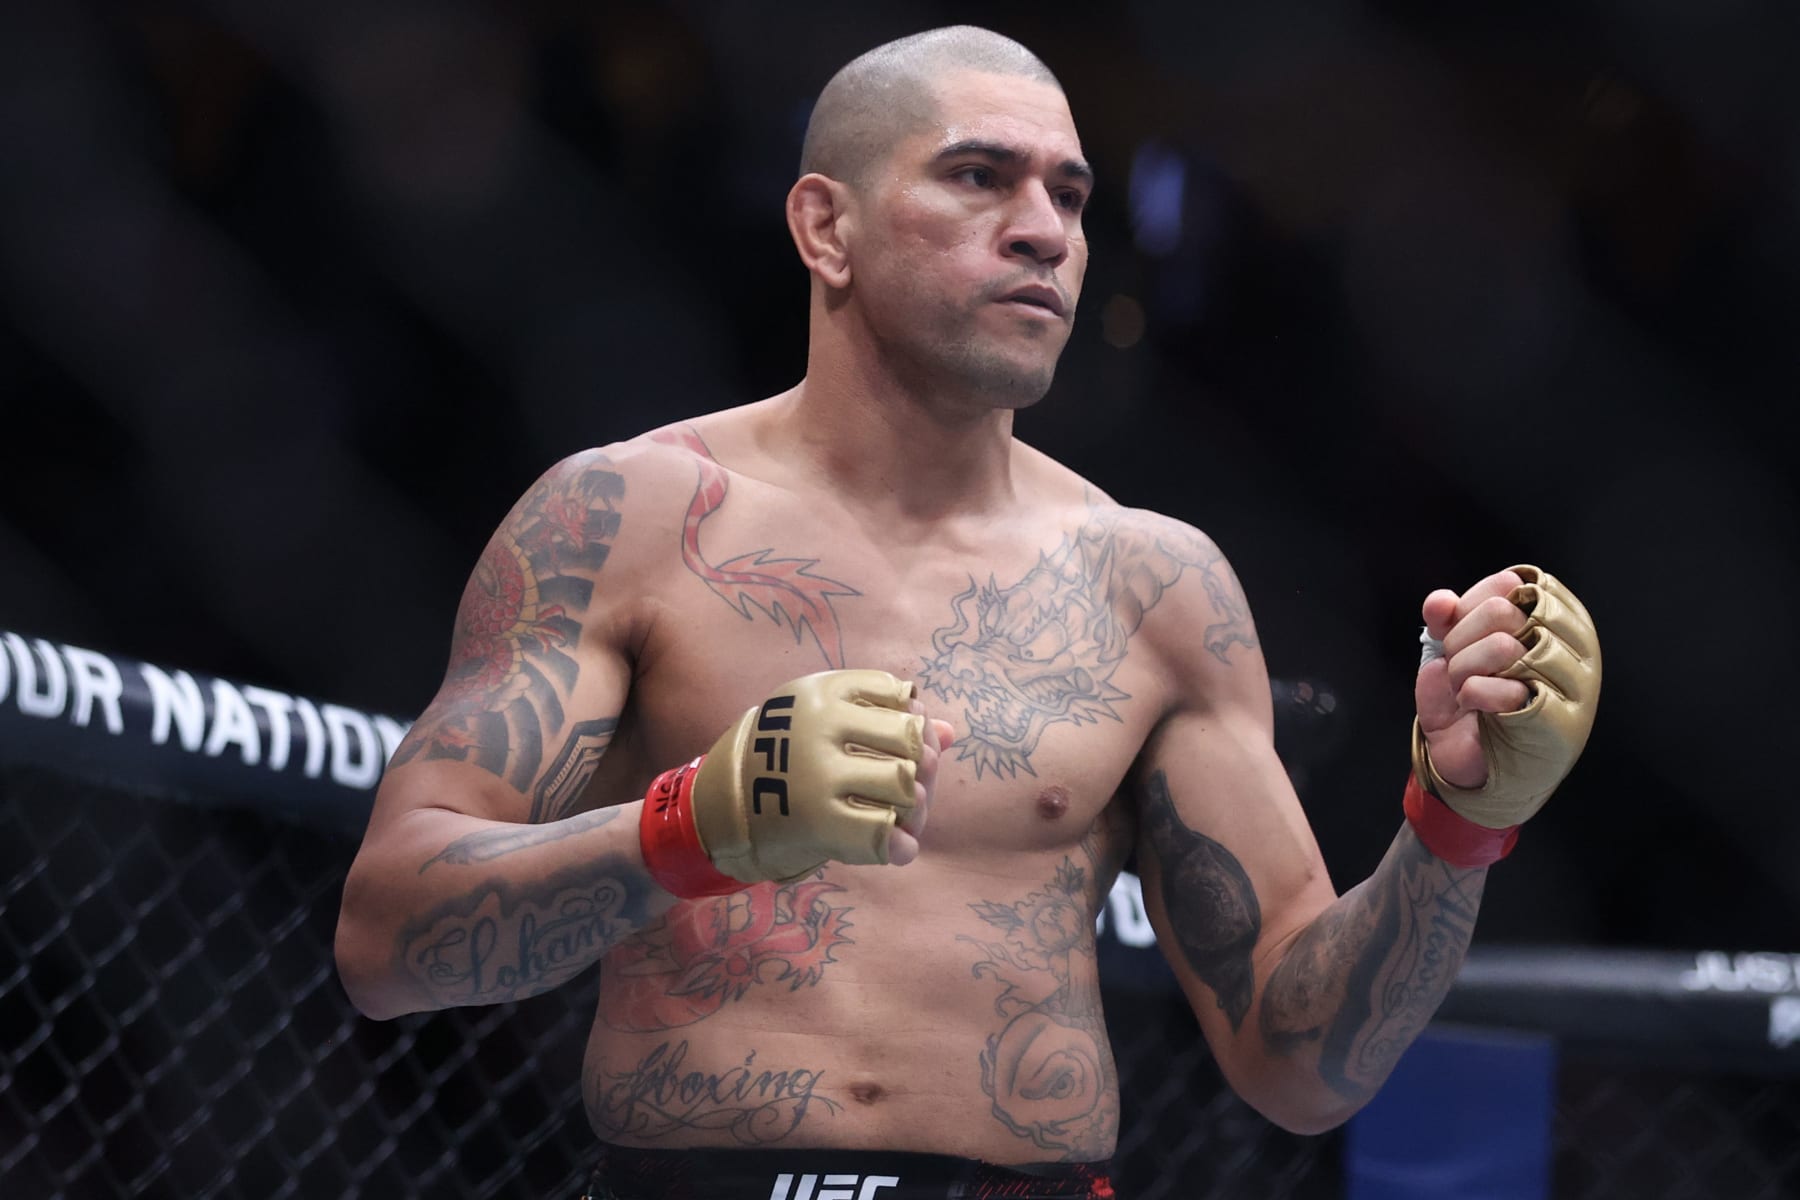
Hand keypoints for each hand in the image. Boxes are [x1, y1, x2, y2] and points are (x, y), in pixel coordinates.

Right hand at [641, 670, 955, 895]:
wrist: (716, 811)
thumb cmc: (778, 761)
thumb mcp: (820, 725)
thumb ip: (883, 722)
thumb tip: (948, 732)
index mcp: (822, 691)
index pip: (900, 696)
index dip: (913, 725)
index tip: (898, 748)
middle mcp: (822, 724)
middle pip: (911, 740)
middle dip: (922, 769)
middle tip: (909, 792)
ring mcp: (820, 773)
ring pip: (905, 785)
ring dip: (914, 809)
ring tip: (901, 820)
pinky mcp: (819, 821)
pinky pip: (885, 831)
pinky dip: (900, 844)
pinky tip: (898, 848)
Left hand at [1412, 565, 1601, 827]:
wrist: (1473, 762)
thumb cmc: (1469, 699)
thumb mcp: (1451, 650)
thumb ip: (1446, 618)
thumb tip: (1441, 601)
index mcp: (1553, 619)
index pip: (1507, 585)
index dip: (1467, 608)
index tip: (1456, 634)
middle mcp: (1572, 645)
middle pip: (1502, 611)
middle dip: (1461, 638)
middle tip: (1459, 667)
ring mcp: (1572, 684)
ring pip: (1502, 646)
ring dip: (1464, 668)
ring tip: (1465, 688)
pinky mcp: (1559, 721)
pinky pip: (1504, 689)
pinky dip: (1473, 694)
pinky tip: (1474, 705)